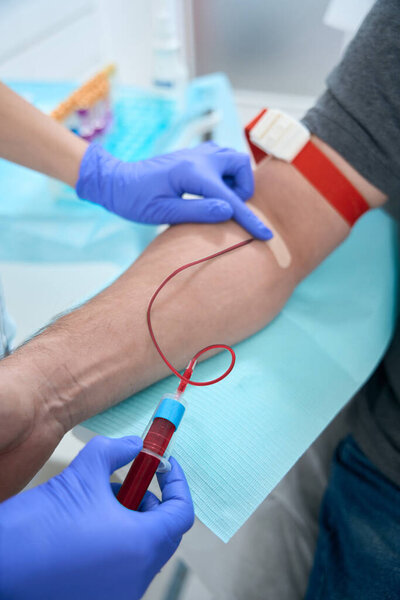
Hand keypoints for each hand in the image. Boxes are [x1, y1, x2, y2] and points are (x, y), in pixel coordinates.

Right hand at [0, 436, 193, 599]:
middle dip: (152, 502)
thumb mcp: (84, 473)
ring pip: (143, 552)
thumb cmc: (39, 524)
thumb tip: (135, 444)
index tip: (165, 466)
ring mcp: (118, 595)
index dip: (176, 484)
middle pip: (164, 534)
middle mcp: (135, 577)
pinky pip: (123, 570)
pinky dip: (119, 544)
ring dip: (134, 522)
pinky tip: (91, 526)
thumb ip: (116, 451)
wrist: (1, 563)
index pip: (181, 513)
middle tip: (133, 481)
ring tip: (104, 501)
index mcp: (140, 546)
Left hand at [76, 142, 271, 239]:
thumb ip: (199, 211)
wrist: (115, 181)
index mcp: (192, 173)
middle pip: (241, 164)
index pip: (230, 198)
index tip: (266, 236)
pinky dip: (225, 175)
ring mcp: (196, 154)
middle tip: (228, 207)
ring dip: (235, 180)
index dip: (250, 219)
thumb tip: (229, 211)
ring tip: (218, 200)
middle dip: (244, 187)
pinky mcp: (193, 156)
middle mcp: (198, 158)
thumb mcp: (163, 212)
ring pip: (233, 159)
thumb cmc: (134, 200)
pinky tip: (210, 192)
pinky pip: (221, 160)